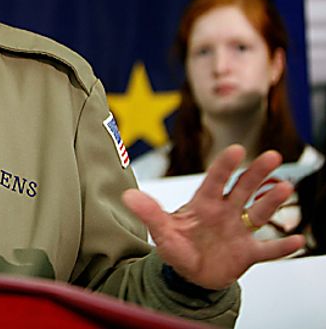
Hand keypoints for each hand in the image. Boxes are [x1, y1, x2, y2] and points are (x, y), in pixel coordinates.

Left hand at [123, 144, 304, 289]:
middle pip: (243, 189)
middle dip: (257, 173)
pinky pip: (268, 249)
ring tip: (287, 189)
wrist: (190, 275)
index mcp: (204, 204)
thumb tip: (127, 196)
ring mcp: (239, 232)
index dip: (225, 166)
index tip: (236, 149)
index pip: (215, 180)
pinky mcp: (248, 253)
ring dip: (272, 202)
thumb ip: (149, 213)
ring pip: (259, 213)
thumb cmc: (176, 247)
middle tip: (273, 156)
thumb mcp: (162, 232)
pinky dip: (282, 246)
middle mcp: (225, 212)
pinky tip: (298, 239)